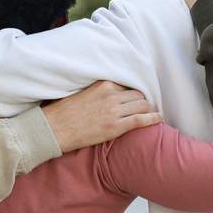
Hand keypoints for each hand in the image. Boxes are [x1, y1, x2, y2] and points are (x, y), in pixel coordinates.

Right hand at [42, 81, 161, 152]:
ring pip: (142, 105)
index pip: (126, 85)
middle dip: (140, 101)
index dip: (131, 93)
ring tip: (149, 114)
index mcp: (103, 84)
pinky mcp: (116, 126)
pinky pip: (141, 119)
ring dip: (146, 109)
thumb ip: (97, 90)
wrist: (54, 128)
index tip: (133, 98)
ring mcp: (114, 111)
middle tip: (141, 108)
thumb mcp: (80, 92)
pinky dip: (153, 118)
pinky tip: (158, 119)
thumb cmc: (62, 112)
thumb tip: (106, 93)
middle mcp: (111, 95)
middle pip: (137, 94)